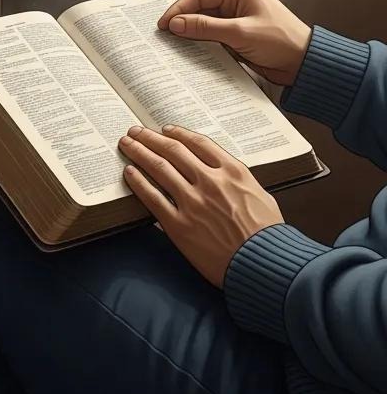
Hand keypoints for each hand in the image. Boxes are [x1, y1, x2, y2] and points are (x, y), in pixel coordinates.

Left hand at [119, 125, 282, 286]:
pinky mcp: (179, 224)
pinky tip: (129, 172)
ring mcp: (193, 202)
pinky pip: (153, 197)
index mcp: (233, 172)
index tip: (165, 130)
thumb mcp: (260, 196)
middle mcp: (210, 182)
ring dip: (139, 153)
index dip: (178, 134)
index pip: (199, 143)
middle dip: (150, 138)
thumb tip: (224, 176)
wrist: (264, 263)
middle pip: (173, 151)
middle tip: (135, 131)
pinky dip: (138, 182)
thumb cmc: (268, 234)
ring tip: (127, 144)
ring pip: (159, 167)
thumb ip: (238, 182)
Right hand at [157, 0, 310, 84]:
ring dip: (191, 35)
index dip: (178, 9)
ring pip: (203, 24)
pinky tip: (190, 53)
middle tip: (164, 37)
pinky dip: (201, 44)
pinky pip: (211, 37)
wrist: (304, 64)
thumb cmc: (282, 42)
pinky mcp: (236, 35)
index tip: (163, 25)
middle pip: (199, 9)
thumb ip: (205, 27)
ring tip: (174, 46)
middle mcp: (236, 1)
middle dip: (182, 23)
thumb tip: (176, 24)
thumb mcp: (239, 33)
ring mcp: (235, 19)